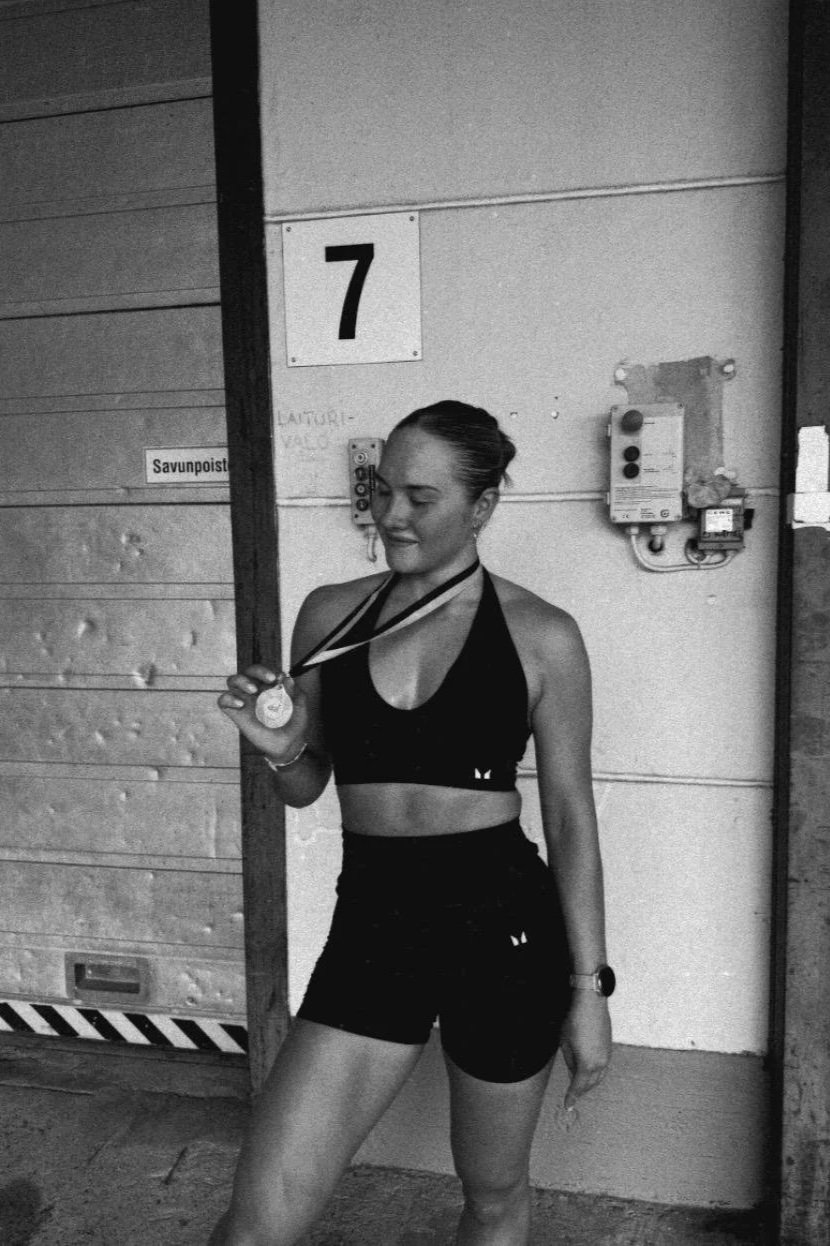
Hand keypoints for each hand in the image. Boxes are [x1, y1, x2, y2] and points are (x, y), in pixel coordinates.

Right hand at [217, 665, 308, 761]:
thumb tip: (286, 677)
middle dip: (255, 671)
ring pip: (232, 681)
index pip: (262, 670)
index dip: (266, 670)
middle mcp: (255, 691)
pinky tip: (240, 704)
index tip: (275, 677)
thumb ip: (294, 690)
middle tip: (267, 680)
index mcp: (268, 685)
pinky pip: (223, 701)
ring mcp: (244, 701)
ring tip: (253, 690)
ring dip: (241, 681)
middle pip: (246, 672)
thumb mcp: (299, 704)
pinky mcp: (236, 714)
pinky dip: (228, 698)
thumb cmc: (294, 722)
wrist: (289, 744)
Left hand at [560, 991, 611, 1110]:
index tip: (568, 1106)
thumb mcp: (565, 1042)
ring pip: (598, 1077)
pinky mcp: (609, 1048)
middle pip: (590, 1084)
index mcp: (587, 1065)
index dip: (572, 1097)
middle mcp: (600, 1064)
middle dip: (580, 1090)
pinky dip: (595, 1072)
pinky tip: (588, 1069)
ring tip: (579, 1083)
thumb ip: (570, 1060)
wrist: (591, 1003)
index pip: (578, 1087)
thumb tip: (574, 1070)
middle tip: (572, 1095)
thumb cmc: (574, 1021)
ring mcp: (607, 1056)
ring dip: (589, 1082)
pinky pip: (603, 1067)